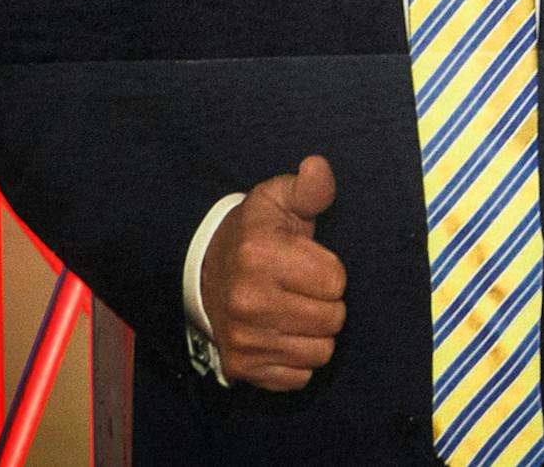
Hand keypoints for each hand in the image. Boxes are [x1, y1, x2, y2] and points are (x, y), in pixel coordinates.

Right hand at [200, 155, 346, 390]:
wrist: (207, 270)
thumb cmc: (257, 233)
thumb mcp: (279, 200)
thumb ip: (309, 187)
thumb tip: (317, 167)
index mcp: (261, 255)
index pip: (336, 281)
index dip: (331, 272)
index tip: (310, 263)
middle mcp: (248, 300)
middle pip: (332, 319)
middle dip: (328, 303)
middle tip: (306, 289)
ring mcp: (242, 337)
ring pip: (320, 352)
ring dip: (316, 334)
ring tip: (296, 311)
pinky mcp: (240, 366)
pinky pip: (298, 376)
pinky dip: (298, 359)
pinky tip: (283, 335)